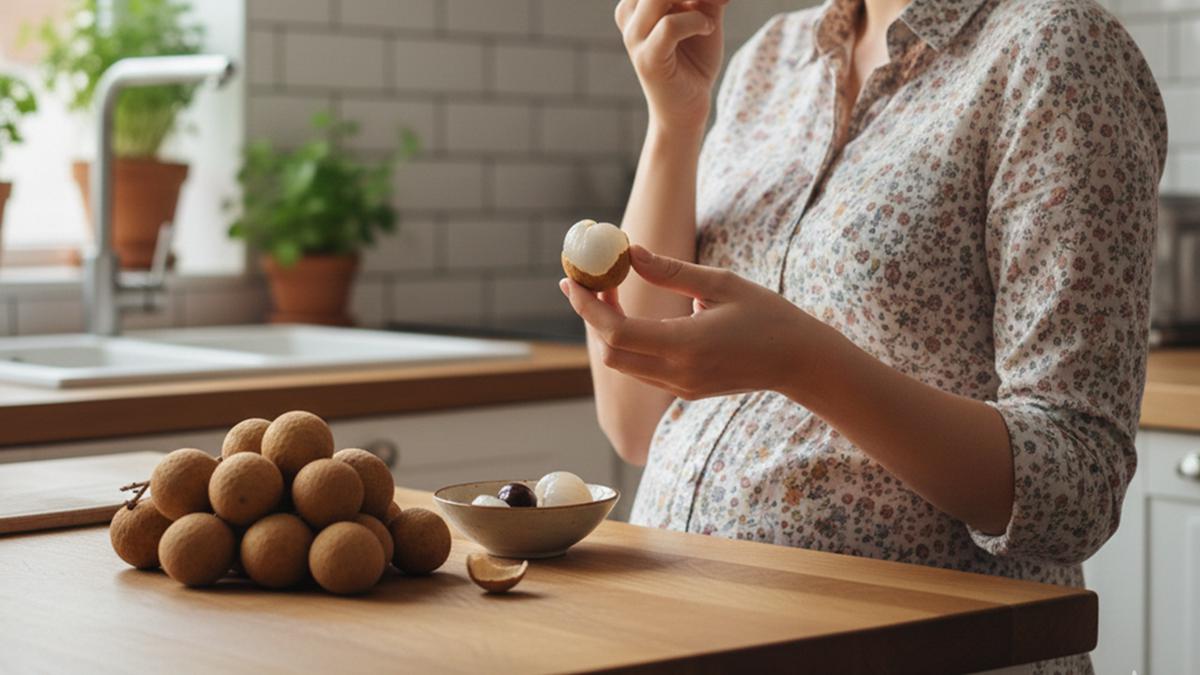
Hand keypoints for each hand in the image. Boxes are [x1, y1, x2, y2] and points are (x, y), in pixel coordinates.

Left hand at [560, 245, 831, 400]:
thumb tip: (630, 252)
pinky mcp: (686, 391)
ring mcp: (681, 387)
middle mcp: (678, 373)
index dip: (588, 307)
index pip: (616, 332)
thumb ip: (671, 272)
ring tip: (610, 292)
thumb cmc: (767, 315)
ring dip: (609, 330)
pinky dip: (628, 343)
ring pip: (624, 363)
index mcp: (685, 346)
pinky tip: (632, 315)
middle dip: (593, 317)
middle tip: (590, 282)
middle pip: (612, 352)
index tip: (571, 281)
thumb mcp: (721, 284)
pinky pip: (643, 370)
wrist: (800, 362)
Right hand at [616, 0, 729, 132]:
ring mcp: (635, 38)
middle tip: (711, 1)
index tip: (707, 0)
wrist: (687, 108)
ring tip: (709, 13)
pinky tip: (708, 28)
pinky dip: (695, 22)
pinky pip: (669, 26)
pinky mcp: (648, 60)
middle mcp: (630, 16)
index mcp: (638, 3)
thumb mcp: (704, 17)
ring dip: (693, 0)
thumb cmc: (694, 61)